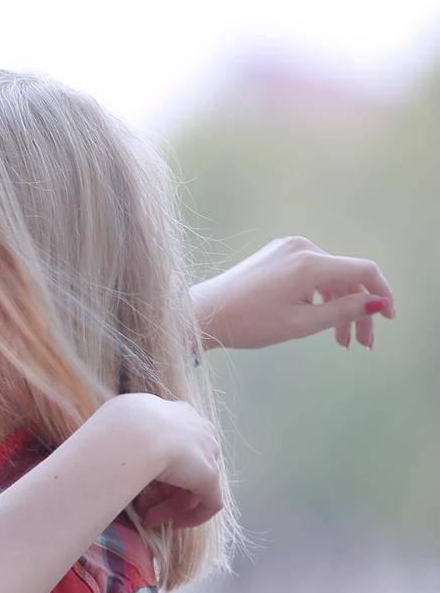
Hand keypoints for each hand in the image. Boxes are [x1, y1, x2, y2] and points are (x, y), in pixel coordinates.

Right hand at [106, 394, 223, 529]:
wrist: (130, 434)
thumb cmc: (118, 428)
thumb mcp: (121, 424)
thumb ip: (128, 435)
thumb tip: (109, 445)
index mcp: (178, 413)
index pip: (176, 443)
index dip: (160, 466)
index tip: (139, 481)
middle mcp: (199, 430)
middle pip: (187, 466)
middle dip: (164, 490)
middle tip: (142, 506)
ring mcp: (206, 452)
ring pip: (194, 485)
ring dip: (170, 505)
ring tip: (147, 519)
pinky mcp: (210, 475)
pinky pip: (211, 502)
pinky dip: (195, 516)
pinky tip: (176, 524)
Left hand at [193, 236, 393, 351]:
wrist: (203, 314)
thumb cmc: (247, 323)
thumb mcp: (300, 324)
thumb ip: (343, 312)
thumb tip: (378, 303)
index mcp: (310, 262)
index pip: (364, 271)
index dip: (382, 293)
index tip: (389, 319)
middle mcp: (302, 248)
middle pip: (346, 278)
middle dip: (359, 311)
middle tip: (362, 344)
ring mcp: (288, 249)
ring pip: (329, 278)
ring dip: (340, 307)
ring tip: (342, 342)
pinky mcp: (277, 255)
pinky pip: (311, 274)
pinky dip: (320, 297)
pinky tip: (320, 321)